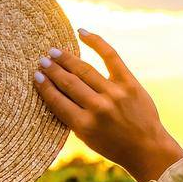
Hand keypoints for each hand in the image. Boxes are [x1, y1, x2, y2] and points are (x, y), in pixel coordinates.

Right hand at [33, 29, 182, 181]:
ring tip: (54, 51)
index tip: (36, 76)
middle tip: (42, 60)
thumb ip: (72, 118)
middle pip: (69, 82)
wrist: (147, 149)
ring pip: (84, 70)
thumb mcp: (87, 139)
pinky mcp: (129, 83)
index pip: (57, 101)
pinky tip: (82, 33)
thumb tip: (54, 91)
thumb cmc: (113, 146)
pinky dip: (95, 42)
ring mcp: (114, 94)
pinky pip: (110, 56)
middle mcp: (98, 108)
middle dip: (53, 70)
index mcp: (84, 125)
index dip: (44, 87)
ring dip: (66, 59)